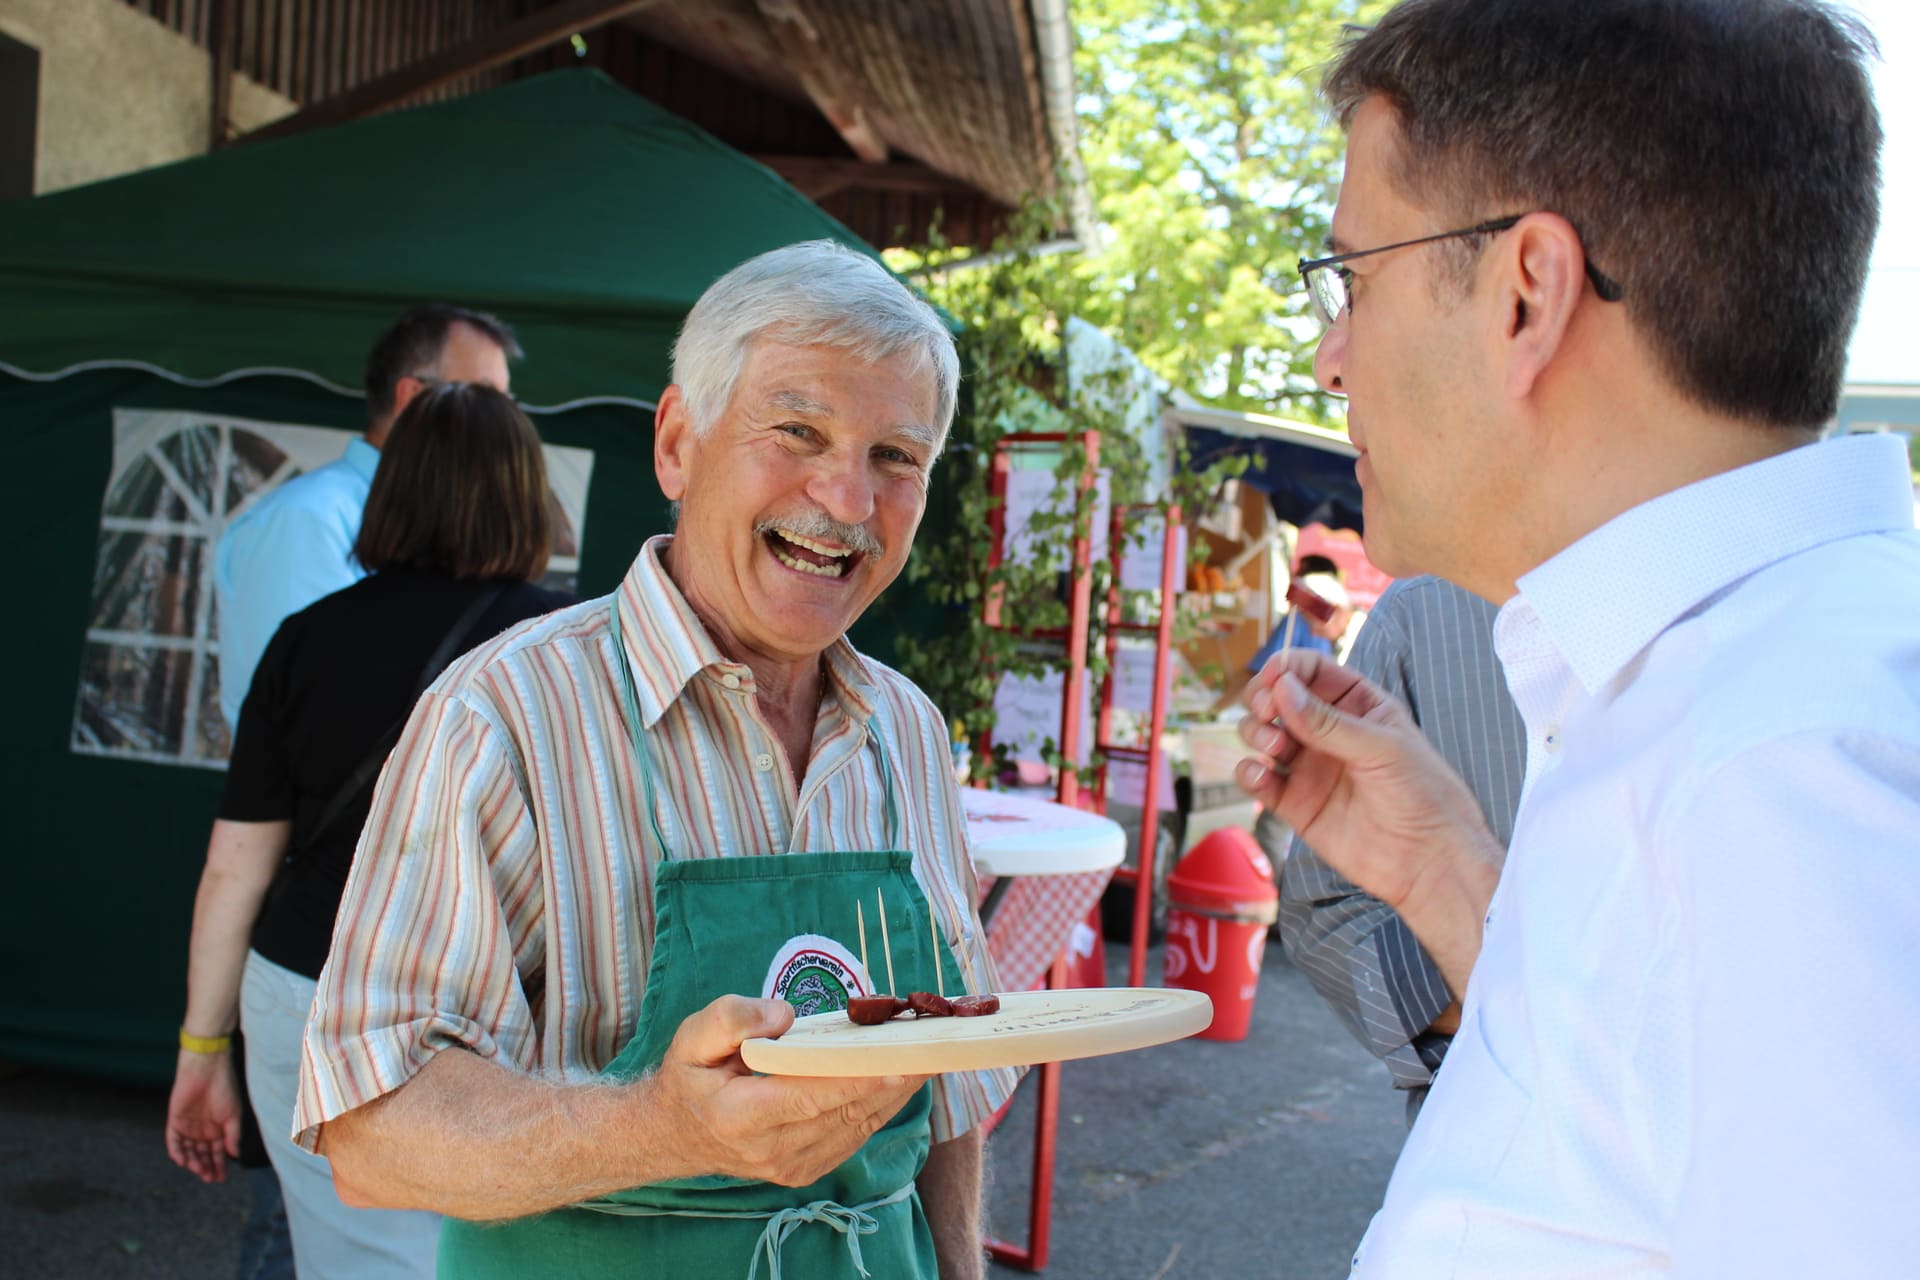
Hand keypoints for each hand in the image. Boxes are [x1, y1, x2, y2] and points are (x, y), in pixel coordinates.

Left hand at [165, 1048, 242, 1183]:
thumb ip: (232, 1135)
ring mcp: (188, 1126)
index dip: (219, 1166)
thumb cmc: (224, 1089)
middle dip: (206, 1167)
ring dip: (193, 1162)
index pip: (217, 1152)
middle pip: (202, 1154)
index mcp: (218, 1129)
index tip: (221, 1179)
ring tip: (198, 1170)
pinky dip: (177, 1151)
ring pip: (188, 1150)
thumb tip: (235, 1155)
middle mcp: (202, 1130)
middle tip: (209, 1178)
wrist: (207, 1071)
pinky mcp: (175, 1121)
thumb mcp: (233, 1115)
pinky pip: (173, 1141)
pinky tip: (183, 1161)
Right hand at [639, 995, 926, 1186]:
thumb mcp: (692, 1036)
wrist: (675, 1134)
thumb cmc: (690, 1076)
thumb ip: (733, 1018)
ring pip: (855, 1129)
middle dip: (890, 1080)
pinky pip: (852, 1139)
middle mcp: (769, 1150)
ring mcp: (789, 1167)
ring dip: (894, 1095)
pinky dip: (880, 1110)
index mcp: (739, 1116)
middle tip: (931, 1047)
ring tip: (928, 1058)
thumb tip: (785, 1016)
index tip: (896, 1062)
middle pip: (842, 1114)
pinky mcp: (804, 1170)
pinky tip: (901, 1082)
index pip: (807, 1098)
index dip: (855, 1081)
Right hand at [1234, 649, 1499, 912]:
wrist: (1428, 861)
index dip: (1288, 668)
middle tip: (1267, 713)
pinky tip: (1260, 776)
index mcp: (1357, 706)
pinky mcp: (1294, 803)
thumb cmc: (1423, 795)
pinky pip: (1258, 780)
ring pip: (1262, 735)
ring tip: (1274, 749)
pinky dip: (1248, 773)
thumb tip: (1282, 689)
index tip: (1273, 678)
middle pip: (1278, 699)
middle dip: (1263, 699)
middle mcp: (1328, 732)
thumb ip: (1329, 722)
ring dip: (1254, 733)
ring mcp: (1309, 767)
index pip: (1313, 671)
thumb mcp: (1382, 748)